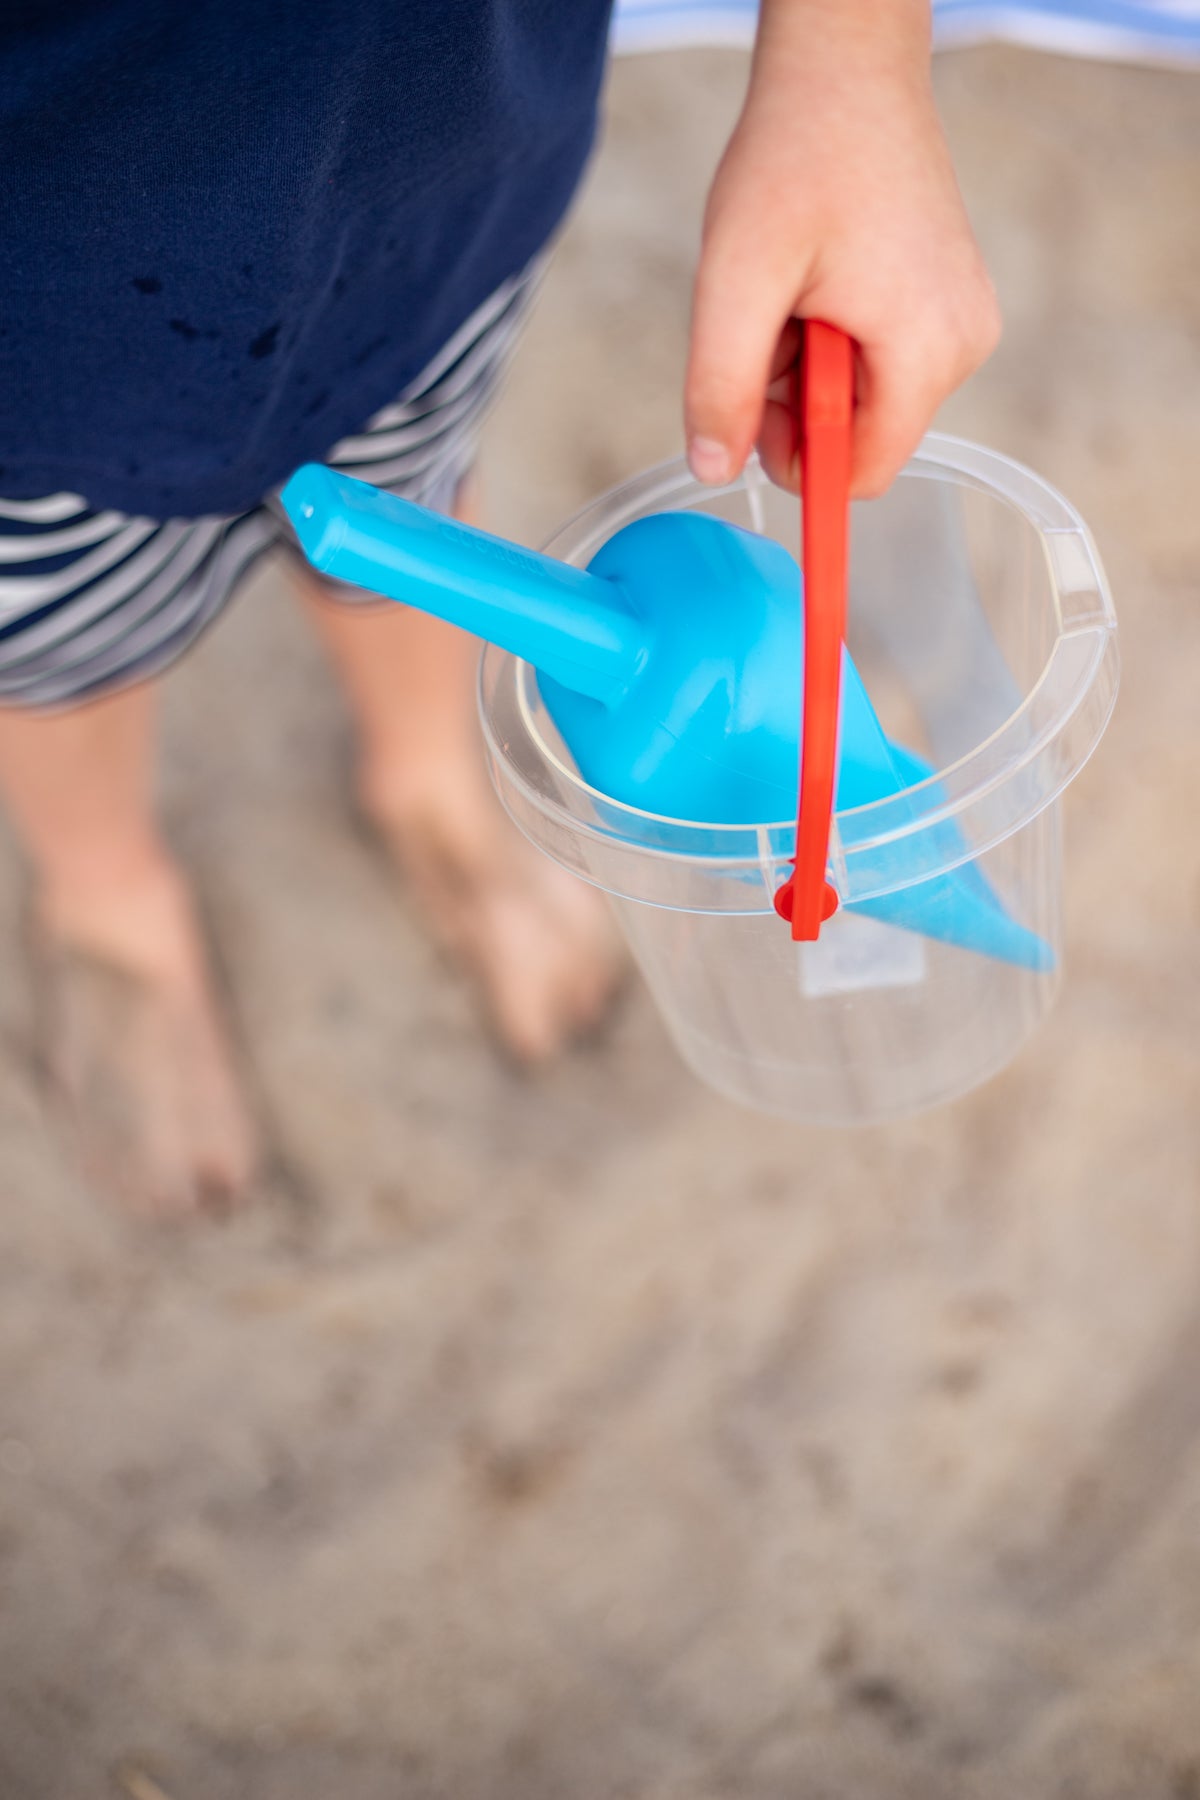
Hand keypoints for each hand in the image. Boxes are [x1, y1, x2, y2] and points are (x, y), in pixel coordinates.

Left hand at [684, 0, 1000, 498]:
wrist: (844, 66)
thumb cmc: (797, 157)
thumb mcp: (737, 282)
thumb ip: (722, 387)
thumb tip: (712, 470)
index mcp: (926, 350)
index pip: (863, 474)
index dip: (798, 462)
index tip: (751, 410)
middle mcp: (962, 344)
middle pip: (860, 436)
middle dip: (796, 402)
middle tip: (766, 324)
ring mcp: (960, 320)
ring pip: (862, 398)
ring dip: (807, 366)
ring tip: (790, 290)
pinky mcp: (947, 300)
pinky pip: (877, 359)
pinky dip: (830, 338)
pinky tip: (815, 278)